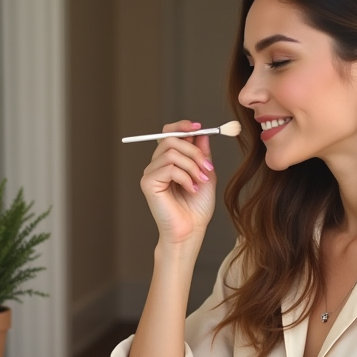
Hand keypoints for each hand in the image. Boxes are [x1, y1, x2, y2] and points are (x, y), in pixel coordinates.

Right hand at [139, 120, 215, 245]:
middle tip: (207, 167)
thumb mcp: (206, 174)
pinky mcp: (148, 183)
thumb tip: (202, 132)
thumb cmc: (197, 208)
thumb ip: (202, 154)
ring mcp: (151, 173)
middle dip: (194, 151)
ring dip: (192, 166)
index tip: (199, 127)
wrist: (191, 231)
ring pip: (172, 153)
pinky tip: (191, 189)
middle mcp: (157, 164)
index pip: (169, 133)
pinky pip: (169, 168)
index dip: (182, 126)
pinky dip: (185, 177)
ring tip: (201, 181)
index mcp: (169, 161)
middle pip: (171, 139)